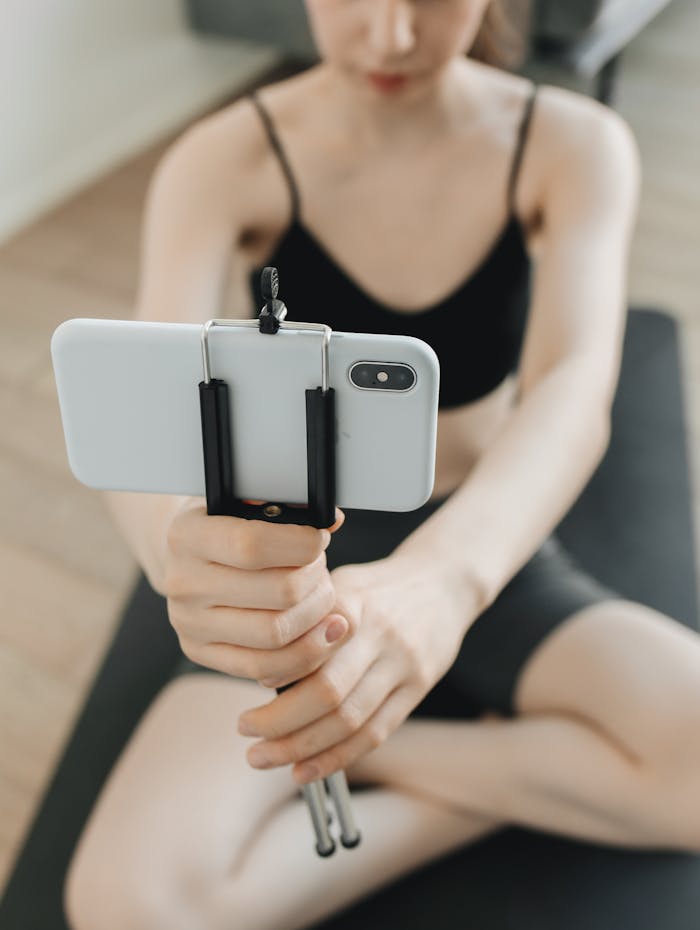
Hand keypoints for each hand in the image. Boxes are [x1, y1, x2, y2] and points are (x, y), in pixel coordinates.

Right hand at [163, 499, 349, 682]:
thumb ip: (287, 508)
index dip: (300, 544)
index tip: (319, 539)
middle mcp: (183, 582)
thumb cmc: (227, 524)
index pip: (251, 545)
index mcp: (188, 535)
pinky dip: (304, 653)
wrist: (188, 556)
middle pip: (278, 592)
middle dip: (316, 579)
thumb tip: (332, 519)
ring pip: (276, 634)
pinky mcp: (199, 651)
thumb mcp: (245, 501)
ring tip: (321, 595)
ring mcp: (189, 622)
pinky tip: (323, 633)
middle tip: (320, 568)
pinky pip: (263, 667)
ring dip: (316, 615)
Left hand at [237, 553, 481, 783]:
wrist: (443, 583)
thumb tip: (261, 668)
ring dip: (302, 747)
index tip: (253, 683)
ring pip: (350, 721)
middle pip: (329, 692)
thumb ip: (308, 619)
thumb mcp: (342, 583)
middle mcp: (383, 636)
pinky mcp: (418, 690)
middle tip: (245, 730)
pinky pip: (375, 733)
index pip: (313, 646)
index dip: (279, 671)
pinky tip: (305, 770)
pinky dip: (336, 758)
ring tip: (264, 757)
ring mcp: (404, 667)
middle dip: (280, 721)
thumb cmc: (378, 587)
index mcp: (356, 603)